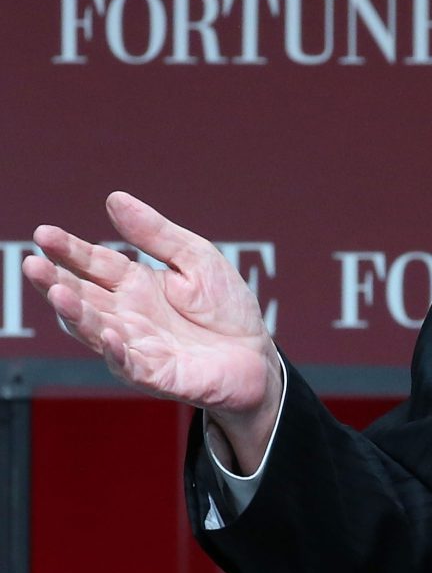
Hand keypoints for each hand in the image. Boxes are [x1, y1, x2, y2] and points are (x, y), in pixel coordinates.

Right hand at [23, 192, 282, 472]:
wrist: (258, 355)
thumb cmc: (226, 309)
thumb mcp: (196, 259)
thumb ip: (156, 234)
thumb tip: (115, 199)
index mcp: (135, 284)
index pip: (95, 264)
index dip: (69, 250)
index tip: (44, 233)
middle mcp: (128, 315)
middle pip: (84, 296)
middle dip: (56, 280)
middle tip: (33, 263)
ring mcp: (137, 345)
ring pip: (95, 330)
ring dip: (76, 314)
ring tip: (59, 293)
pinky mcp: (156, 373)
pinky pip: (129, 364)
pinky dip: (116, 351)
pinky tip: (108, 333)